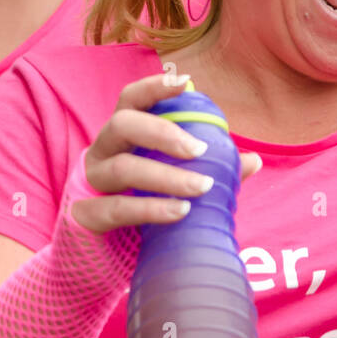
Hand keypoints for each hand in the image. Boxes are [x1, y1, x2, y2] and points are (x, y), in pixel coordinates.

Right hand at [70, 74, 261, 232]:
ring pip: (122, 168)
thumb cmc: (141, 205)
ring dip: (166, 176)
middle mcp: (102, 150)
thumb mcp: (171, 182)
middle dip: (163, 132)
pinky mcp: (84, 216)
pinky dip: (150, 208)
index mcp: (123, 134)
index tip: (185, 82)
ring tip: (201, 188)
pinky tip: (179, 211)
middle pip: (123, 124)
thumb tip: (253, 160)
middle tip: (199, 150)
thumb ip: (209, 170)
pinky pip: (115, 208)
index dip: (154, 87)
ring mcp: (90, 182)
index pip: (132, 99)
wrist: (99, 255)